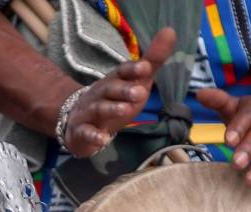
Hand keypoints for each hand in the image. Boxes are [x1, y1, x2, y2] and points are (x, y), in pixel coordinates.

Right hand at [64, 28, 175, 157]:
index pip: (122, 72)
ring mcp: (89, 112)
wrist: (80, 120)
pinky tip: (103, 139)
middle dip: (124, 90)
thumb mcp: (136, 81)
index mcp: (114, 81)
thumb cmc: (115, 99)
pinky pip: (86, 133)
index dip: (132, 70)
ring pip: (99, 109)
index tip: (146, 67)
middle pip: (110, 89)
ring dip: (112, 109)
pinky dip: (94, 136)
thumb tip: (171, 32)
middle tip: (141, 93)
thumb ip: (152, 62)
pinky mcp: (83, 131)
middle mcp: (100, 94)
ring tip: (126, 111)